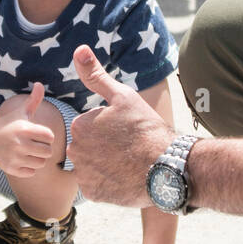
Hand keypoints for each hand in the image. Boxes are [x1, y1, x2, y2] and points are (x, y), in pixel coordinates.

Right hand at [0, 83, 54, 177]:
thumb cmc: (8, 124)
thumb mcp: (20, 112)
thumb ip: (33, 99)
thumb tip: (40, 84)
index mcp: (25, 129)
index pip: (50, 137)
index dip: (46, 136)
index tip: (38, 135)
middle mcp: (20, 143)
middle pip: (48, 152)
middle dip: (43, 148)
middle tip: (34, 145)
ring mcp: (15, 157)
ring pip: (41, 163)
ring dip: (37, 159)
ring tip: (29, 153)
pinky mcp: (11, 168)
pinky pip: (31, 172)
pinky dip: (29, 168)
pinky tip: (22, 160)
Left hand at [67, 45, 171, 206]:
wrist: (167, 167)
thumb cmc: (147, 129)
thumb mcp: (123, 96)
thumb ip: (96, 75)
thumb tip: (78, 49)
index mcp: (79, 126)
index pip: (89, 127)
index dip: (109, 129)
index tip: (126, 132)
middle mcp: (75, 151)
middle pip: (88, 147)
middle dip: (103, 148)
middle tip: (128, 148)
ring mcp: (83, 175)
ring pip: (92, 167)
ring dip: (105, 166)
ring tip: (128, 163)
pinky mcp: (93, 194)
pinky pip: (97, 186)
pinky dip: (108, 183)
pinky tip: (124, 177)